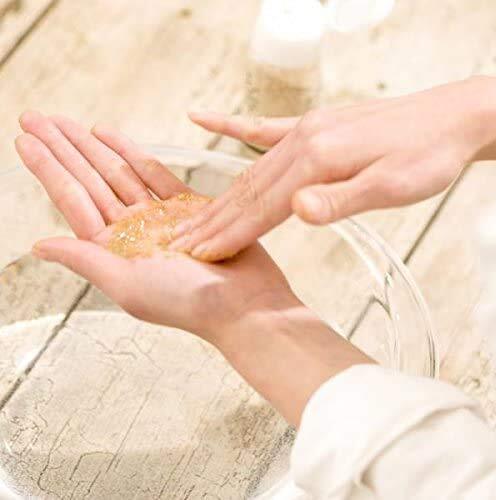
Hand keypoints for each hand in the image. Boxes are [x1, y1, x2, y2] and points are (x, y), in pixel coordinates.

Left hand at [15, 111, 297, 345]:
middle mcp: (132, 231)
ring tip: (68, 122)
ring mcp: (160, 218)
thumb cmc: (188, 302)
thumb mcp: (127, 285)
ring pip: (119, 174)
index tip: (24, 139)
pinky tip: (112, 137)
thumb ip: (85, 260)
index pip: (72, 200)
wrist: (243, 303)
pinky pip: (157, 175)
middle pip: (90, 181)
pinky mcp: (190, 208)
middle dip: (63, 149)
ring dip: (93, 147)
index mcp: (113, 249)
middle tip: (35, 118)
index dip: (47, 168)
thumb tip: (38, 246)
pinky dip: (135, 155)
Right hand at [170, 76, 495, 260]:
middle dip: (213, 221)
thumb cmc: (427, 156)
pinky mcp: (310, 125)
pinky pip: (260, 128)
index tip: (201, 255)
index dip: (230, 235)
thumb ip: (343, 198)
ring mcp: (303, 129)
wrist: (450, 118)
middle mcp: (301, 140)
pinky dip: (230, 127)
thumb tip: (297, 209)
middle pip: (247, 190)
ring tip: (191, 215)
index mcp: (318, 160)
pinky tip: (203, 118)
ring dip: (219, 196)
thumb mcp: (395, 186)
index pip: (262, 208)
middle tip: (179, 244)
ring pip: (250, 169)